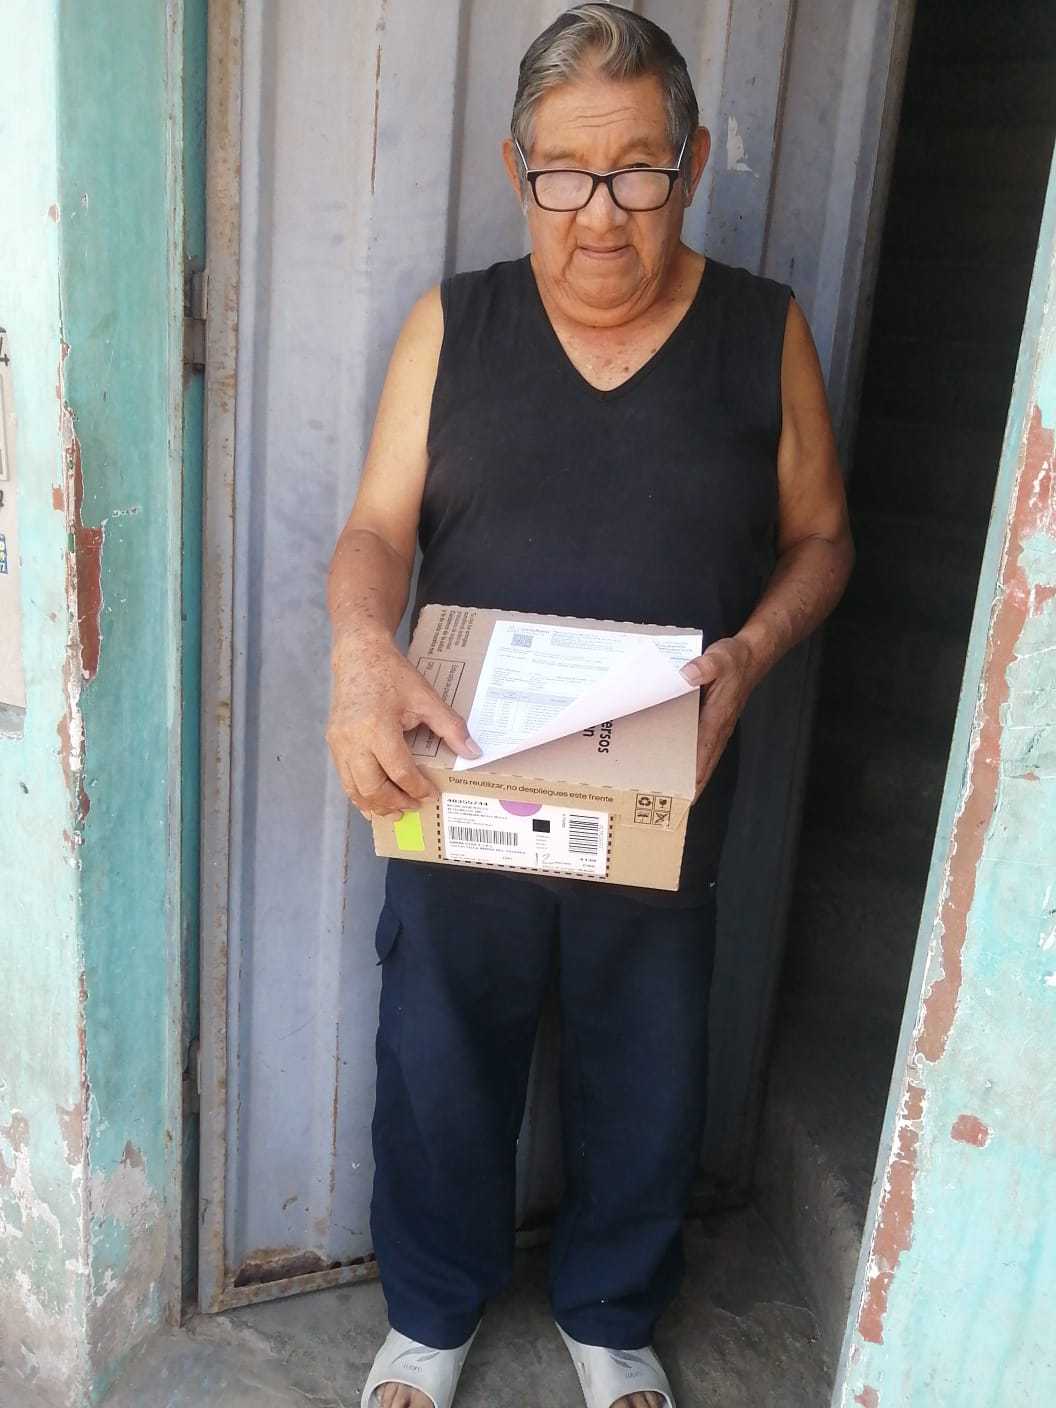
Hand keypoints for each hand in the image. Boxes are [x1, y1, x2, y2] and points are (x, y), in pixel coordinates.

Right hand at [326, 628, 479, 820]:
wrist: (358, 655)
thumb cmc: (392, 674)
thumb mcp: (426, 697)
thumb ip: (450, 727)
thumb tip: (473, 752)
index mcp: (378, 728)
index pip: (399, 771)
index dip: (417, 788)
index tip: (431, 794)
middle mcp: (353, 740)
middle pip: (373, 787)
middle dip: (395, 802)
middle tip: (414, 806)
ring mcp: (339, 743)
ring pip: (354, 788)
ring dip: (375, 804)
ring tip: (395, 811)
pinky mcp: (333, 743)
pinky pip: (344, 778)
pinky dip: (359, 794)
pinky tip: (374, 801)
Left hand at [680, 637, 755, 799]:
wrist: (752, 656)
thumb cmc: (736, 660)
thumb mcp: (720, 658)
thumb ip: (705, 666)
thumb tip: (687, 675)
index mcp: (717, 718)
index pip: (702, 755)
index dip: (693, 778)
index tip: (683, 798)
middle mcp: (718, 728)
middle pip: (703, 766)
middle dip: (689, 787)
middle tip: (670, 805)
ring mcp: (717, 728)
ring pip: (703, 760)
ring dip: (690, 777)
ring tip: (671, 794)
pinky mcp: (714, 722)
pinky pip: (701, 748)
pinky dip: (692, 761)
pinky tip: (679, 765)